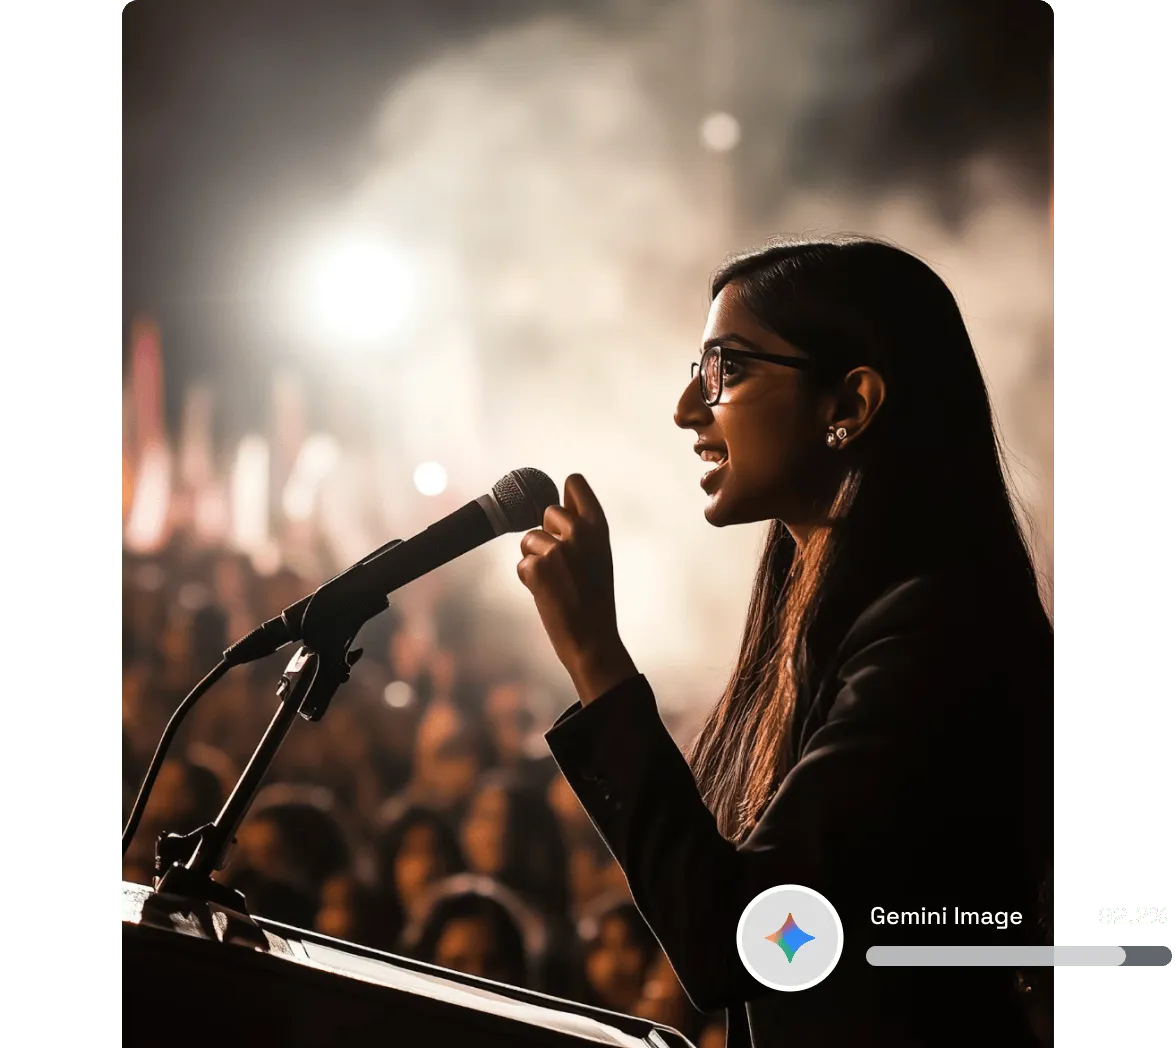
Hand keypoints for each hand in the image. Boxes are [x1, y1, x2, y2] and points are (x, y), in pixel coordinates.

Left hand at [517, 474, 637, 703]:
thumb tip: (560, 497)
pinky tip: (548, 595)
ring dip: (537, 560)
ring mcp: (558, 549)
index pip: (575, 482)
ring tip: (558, 583)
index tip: (563, 513)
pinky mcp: (537, 568)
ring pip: (530, 539)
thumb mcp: (598, 555)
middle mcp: (580, 532)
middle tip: (565, 565)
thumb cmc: (595, 598)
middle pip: (548, 510)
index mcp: (599, 526)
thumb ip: (582, 527)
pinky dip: (530, 580)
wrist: (593, 640)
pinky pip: (522, 563)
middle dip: (548, 534)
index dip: (563, 495)